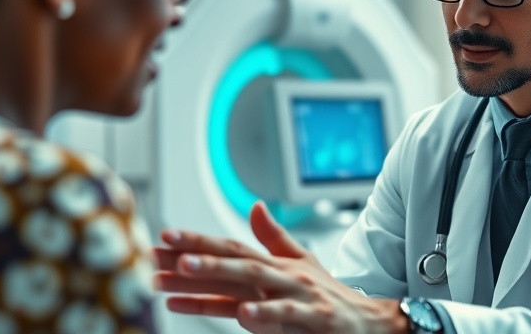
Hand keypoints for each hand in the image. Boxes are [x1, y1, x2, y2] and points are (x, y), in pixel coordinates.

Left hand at [156, 202, 408, 333]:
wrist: (370, 322)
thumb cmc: (330, 295)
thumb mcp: (302, 263)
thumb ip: (274, 237)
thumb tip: (255, 207)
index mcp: (276, 264)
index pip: (231, 247)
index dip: (198, 241)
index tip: (163, 237)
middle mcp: (283, 274)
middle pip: (235, 258)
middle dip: (196, 253)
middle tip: (160, 250)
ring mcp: (298, 294)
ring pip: (253, 280)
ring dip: (218, 274)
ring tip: (184, 271)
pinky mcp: (315, 317)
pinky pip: (287, 315)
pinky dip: (266, 313)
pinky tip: (243, 314)